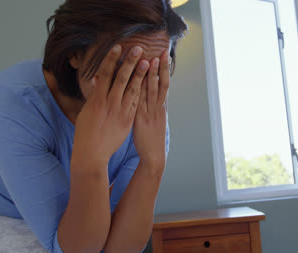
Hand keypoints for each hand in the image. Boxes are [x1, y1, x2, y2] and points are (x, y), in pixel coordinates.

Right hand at [72, 45, 149, 168]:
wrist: (91, 152)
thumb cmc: (86, 131)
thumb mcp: (87, 110)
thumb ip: (95, 95)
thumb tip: (96, 80)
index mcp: (97, 99)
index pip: (106, 74)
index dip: (112, 59)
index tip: (118, 47)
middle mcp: (109, 103)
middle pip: (121, 78)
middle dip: (130, 62)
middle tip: (138, 49)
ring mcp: (120, 111)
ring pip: (132, 89)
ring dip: (140, 74)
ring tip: (148, 62)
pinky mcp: (128, 120)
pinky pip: (136, 103)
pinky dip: (142, 92)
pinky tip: (149, 83)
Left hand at [133, 50, 170, 170]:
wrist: (154, 155)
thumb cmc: (151, 139)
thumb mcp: (154, 120)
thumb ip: (151, 107)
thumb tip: (149, 96)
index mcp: (161, 107)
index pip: (164, 84)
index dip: (164, 69)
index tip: (164, 55)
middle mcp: (157, 107)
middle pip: (160, 83)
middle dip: (161, 67)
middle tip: (162, 51)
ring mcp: (150, 113)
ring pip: (152, 90)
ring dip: (151, 74)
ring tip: (151, 59)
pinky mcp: (141, 119)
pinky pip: (138, 101)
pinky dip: (134, 89)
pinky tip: (133, 79)